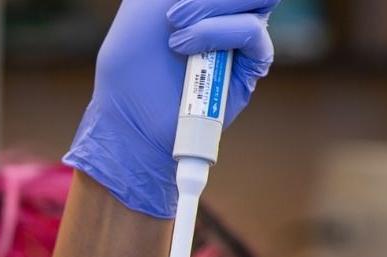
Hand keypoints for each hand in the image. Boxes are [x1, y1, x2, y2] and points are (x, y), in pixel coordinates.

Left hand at [64, 0, 275, 217]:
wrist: (130, 115)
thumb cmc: (130, 64)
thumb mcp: (144, 6)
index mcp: (205, 1)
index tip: (169, 4)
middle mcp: (226, 13)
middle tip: (173, 16)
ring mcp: (239, 37)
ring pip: (256, 0)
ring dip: (210, 10)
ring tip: (176, 37)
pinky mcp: (249, 65)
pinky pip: (252, 33)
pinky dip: (218, 33)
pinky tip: (185, 49)